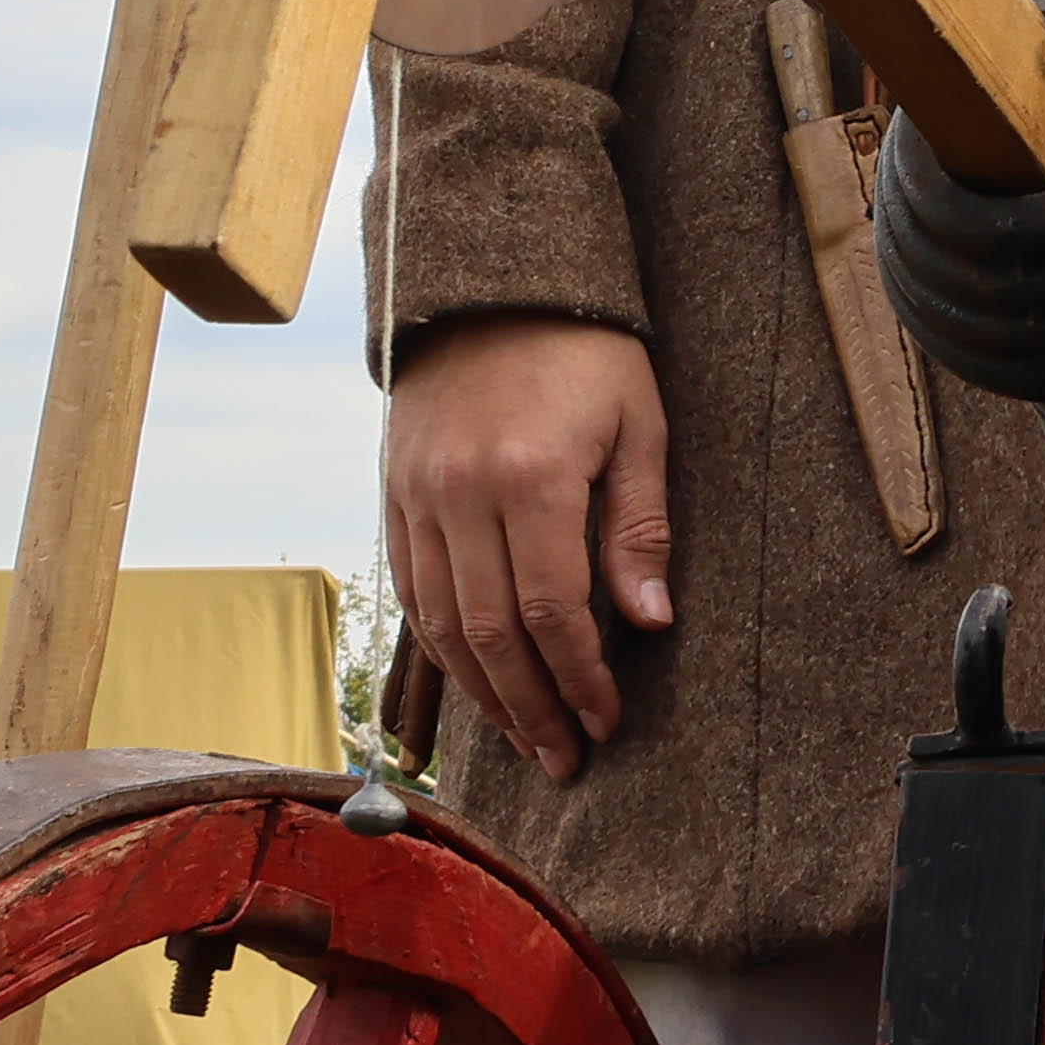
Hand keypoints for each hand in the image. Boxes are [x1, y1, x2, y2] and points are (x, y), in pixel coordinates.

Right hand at [386, 311, 672, 779]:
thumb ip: (639, 528)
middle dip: (530, 708)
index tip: (606, 721)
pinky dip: (441, 647)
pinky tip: (476, 679)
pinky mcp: (394, 494)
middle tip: (565, 759)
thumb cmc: (586, 352)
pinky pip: (411, 591)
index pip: (553, 611)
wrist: (493, 285)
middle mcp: (462, 494)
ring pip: (441, 624)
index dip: (580, 678)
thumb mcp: (639, 425)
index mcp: (532, 477)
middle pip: (491, 634)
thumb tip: (650, 624)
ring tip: (524, 737)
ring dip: (483, 693)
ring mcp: (417, 496)